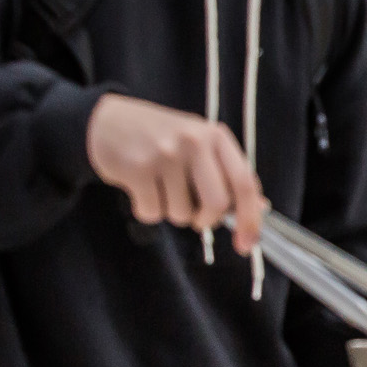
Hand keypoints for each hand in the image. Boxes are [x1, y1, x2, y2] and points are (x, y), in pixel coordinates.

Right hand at [86, 94, 266, 254]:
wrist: (106, 122)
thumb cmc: (160, 138)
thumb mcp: (199, 146)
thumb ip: (227, 174)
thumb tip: (260, 208)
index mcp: (216, 136)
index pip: (244, 182)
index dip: (250, 218)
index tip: (247, 244)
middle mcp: (194, 141)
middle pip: (216, 204)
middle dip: (205, 220)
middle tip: (194, 213)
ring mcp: (164, 154)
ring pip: (181, 214)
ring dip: (172, 211)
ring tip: (160, 186)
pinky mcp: (137, 168)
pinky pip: (152, 213)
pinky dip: (147, 210)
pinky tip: (141, 188)